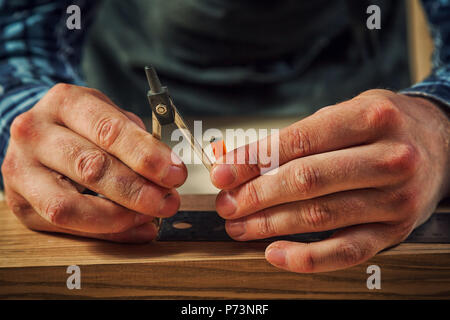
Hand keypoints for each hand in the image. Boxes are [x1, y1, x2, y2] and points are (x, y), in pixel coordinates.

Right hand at [2, 84, 186, 242]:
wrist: (40, 134)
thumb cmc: (84, 126)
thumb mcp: (110, 116)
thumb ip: (139, 141)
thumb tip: (169, 171)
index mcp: (64, 102)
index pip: (108, 130)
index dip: (146, 155)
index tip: (175, 174)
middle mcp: (35, 132)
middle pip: (90, 167)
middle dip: (137, 190)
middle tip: (168, 201)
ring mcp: (21, 169)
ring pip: (69, 205)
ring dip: (120, 216)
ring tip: (150, 216)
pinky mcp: (20, 202)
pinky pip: (66, 226)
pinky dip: (108, 232)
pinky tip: (135, 228)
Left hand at [211, 89, 449, 272]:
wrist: (439, 144)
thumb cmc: (379, 127)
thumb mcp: (338, 115)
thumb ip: (284, 138)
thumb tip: (225, 154)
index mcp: (370, 117)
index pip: (297, 142)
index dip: (252, 160)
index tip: (220, 174)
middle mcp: (389, 157)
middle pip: (307, 181)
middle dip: (256, 196)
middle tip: (226, 204)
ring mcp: (396, 198)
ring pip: (320, 217)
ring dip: (271, 225)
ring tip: (239, 226)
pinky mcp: (396, 230)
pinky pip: (346, 251)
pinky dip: (307, 258)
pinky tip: (274, 253)